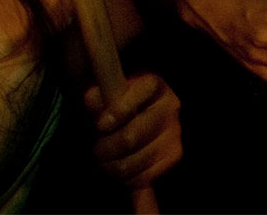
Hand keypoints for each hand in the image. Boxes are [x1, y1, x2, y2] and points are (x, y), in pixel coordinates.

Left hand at [85, 73, 181, 187]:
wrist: (142, 120)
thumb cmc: (121, 107)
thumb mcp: (108, 97)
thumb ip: (99, 98)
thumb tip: (92, 99)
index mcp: (155, 87)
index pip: (145, 90)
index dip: (121, 109)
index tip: (101, 126)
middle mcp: (169, 108)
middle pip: (132, 136)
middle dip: (106, 148)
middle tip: (97, 150)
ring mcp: (174, 133)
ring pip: (134, 161)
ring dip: (112, 166)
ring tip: (104, 162)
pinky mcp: (173, 156)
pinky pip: (143, 176)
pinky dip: (126, 179)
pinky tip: (119, 169)